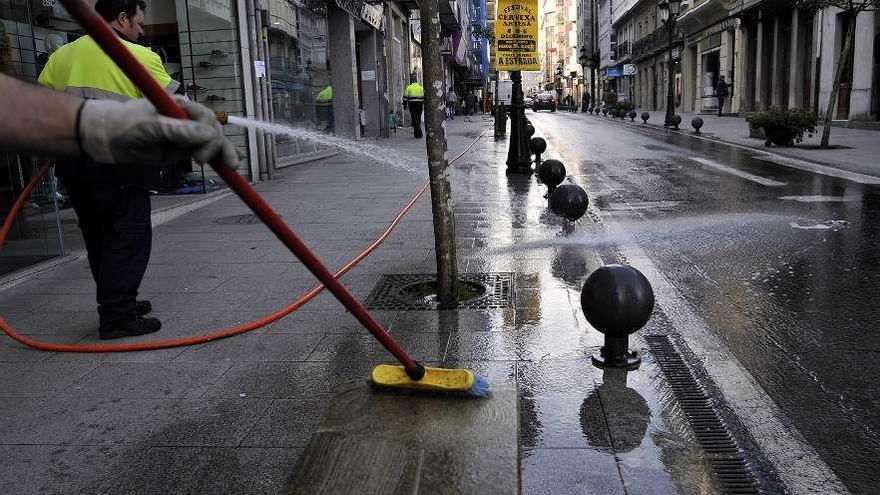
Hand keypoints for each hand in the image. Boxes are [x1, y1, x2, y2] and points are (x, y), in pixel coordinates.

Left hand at [78, 96, 238, 166]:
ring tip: (232, 166)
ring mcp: (186, 135)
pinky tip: (232, 162)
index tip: (202, 154)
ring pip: (213, 142)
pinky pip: (206, 152)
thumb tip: (208, 134)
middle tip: (206, 163)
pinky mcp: (182, 149)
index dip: (210, 135)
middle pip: (214, 131)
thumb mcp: (151, 127)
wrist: (107, 138)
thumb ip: (179, 130)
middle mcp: (187, 119)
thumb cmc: (125, 125)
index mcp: (181, 107)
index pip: (206, 119)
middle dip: (217, 146)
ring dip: (223, 152)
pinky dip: (219, 156)